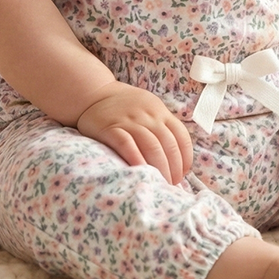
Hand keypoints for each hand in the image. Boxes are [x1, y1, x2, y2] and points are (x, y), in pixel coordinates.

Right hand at [76, 82, 193, 184]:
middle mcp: (148, 116)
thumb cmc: (124, 107)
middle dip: (173, 167)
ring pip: (151, 145)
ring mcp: (129, 121)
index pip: (181, 135)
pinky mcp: (111, 128)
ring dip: (160, 167)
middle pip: (168, 143)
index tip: (183, 173)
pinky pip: (127, 144)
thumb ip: (161, 126)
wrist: (93, 94)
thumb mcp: (148, 108)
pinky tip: (141, 172)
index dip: (185, 157)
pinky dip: (137, 159)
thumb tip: (176, 158)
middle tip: (172, 184)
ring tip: (160, 184)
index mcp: (159, 111)